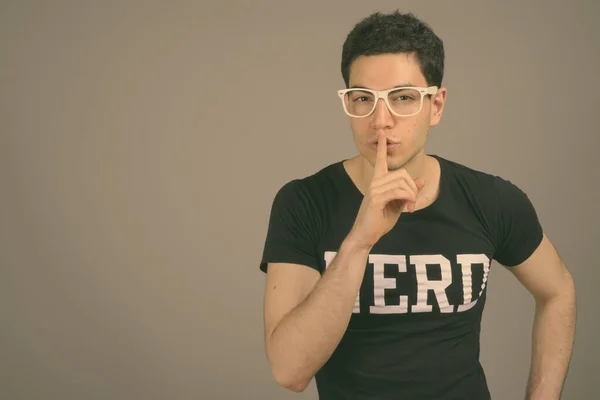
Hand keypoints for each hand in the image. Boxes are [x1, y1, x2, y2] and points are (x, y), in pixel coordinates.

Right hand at [347, 130, 425, 249]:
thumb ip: (408, 191)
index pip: (380, 160)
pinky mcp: (376, 199)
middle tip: (413, 203)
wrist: (366, 236)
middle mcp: (375, 182)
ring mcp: (374, 189)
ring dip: (412, 195)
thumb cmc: (379, 221)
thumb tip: (421, 180)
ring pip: (402, 182)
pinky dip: (408, 199)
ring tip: (410, 208)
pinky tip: (408, 208)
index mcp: (378, 182)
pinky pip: (398, 191)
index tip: (382, 133)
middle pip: (402, 173)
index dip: (382, 146)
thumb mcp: (398, 204)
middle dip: (413, 188)